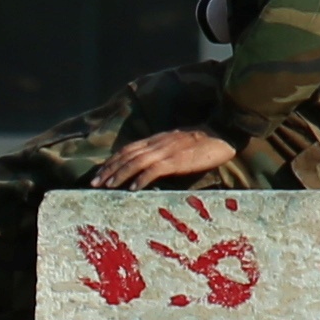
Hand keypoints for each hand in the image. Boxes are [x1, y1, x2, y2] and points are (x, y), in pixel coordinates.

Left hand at [92, 127, 237, 187]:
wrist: (225, 131)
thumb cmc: (205, 140)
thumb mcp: (179, 143)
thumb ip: (164, 151)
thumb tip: (149, 167)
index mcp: (158, 138)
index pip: (128, 148)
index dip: (112, 160)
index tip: (99, 173)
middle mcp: (159, 142)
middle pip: (127, 155)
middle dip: (109, 169)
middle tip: (94, 183)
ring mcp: (167, 150)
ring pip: (136, 162)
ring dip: (119, 174)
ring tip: (107, 187)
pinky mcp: (177, 159)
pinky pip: (155, 169)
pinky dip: (141, 178)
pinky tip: (132, 188)